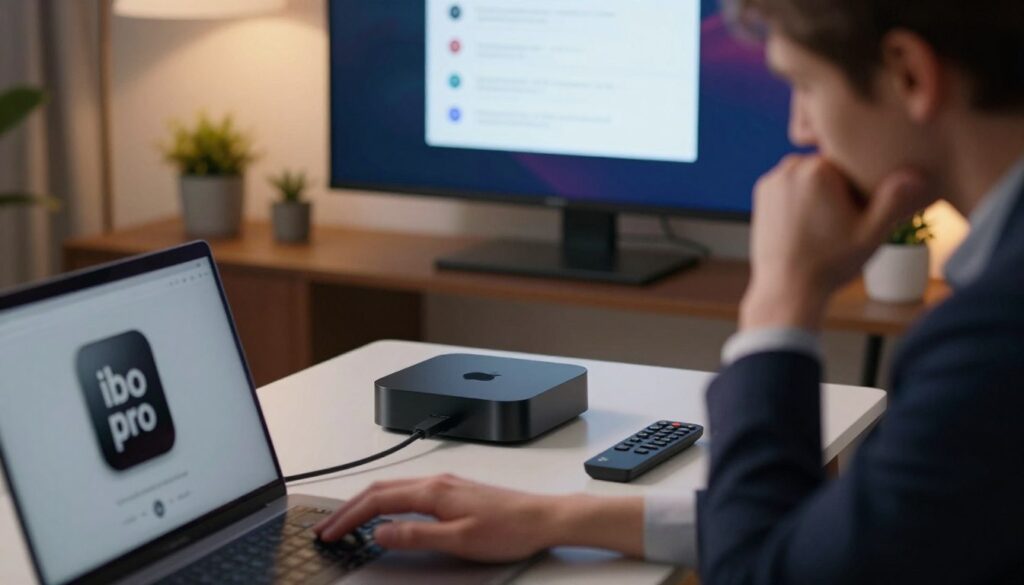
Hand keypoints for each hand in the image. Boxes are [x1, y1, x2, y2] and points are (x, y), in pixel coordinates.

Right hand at [313, 474, 644, 561]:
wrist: (544, 518)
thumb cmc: (510, 529)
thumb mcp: (459, 540)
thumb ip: (417, 535)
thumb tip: (381, 532)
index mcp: (433, 491)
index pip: (378, 501)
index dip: (348, 517)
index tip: (329, 533)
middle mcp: (437, 481)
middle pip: (380, 490)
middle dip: (349, 508)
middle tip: (327, 528)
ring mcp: (446, 484)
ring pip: (393, 488)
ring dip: (366, 504)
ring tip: (348, 522)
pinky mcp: (455, 491)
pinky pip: (409, 491)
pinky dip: (386, 501)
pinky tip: (386, 514)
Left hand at [742, 155, 932, 330]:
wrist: (787, 287)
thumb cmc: (831, 264)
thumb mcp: (871, 235)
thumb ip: (894, 202)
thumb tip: (915, 175)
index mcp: (819, 169)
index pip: (853, 163)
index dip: (860, 189)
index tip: (855, 215)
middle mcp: (791, 166)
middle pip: (830, 167)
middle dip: (839, 188)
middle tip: (837, 224)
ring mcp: (773, 179)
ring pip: (810, 176)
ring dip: (818, 192)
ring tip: (821, 225)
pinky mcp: (762, 192)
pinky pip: (791, 185)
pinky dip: (799, 198)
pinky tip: (804, 224)